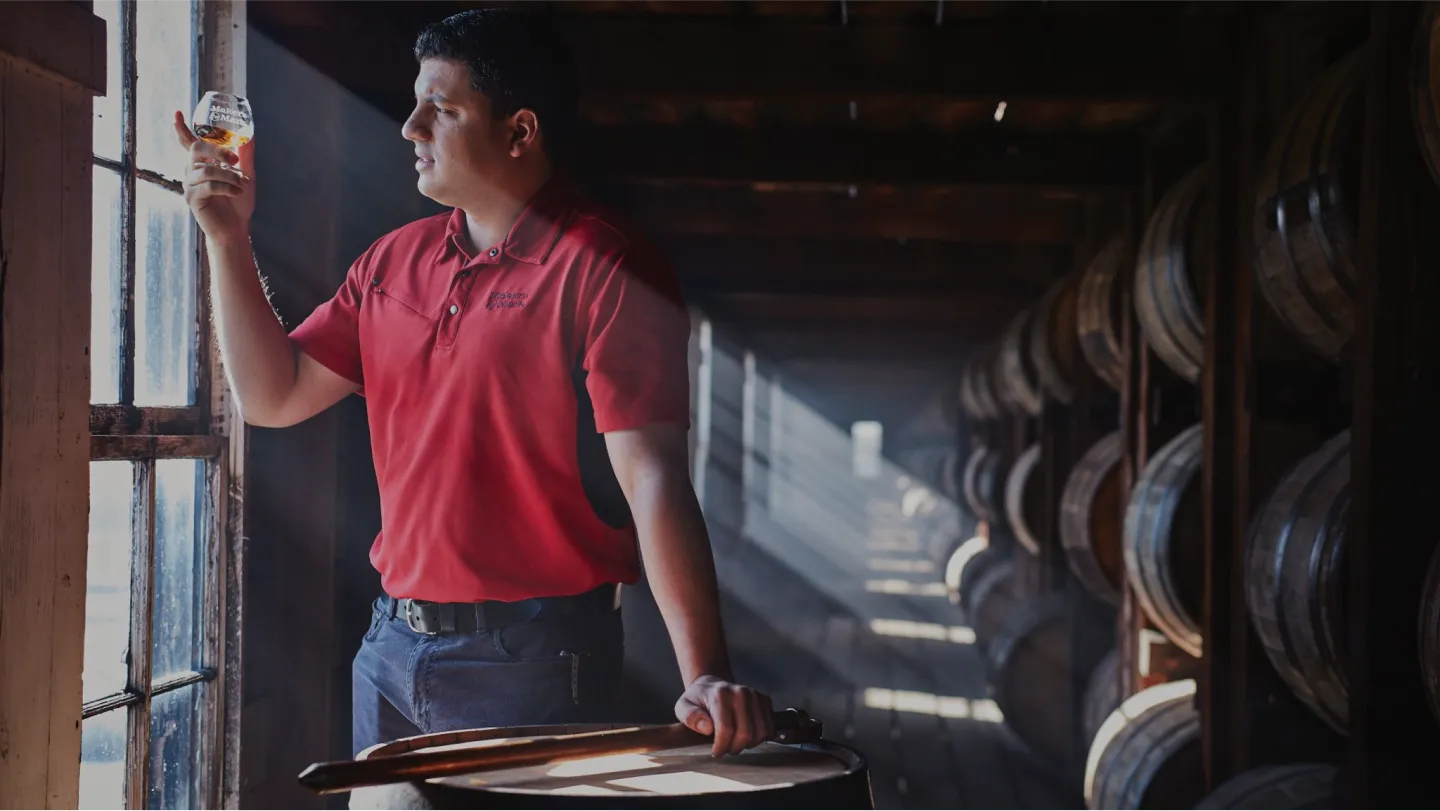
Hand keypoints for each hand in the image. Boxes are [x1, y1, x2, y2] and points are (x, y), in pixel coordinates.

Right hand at [172, 110, 254, 242]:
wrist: (236, 227)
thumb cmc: (238, 202)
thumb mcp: (245, 174)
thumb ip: (245, 155)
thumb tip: (249, 134)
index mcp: (202, 163)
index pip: (188, 143)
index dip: (181, 128)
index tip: (177, 112)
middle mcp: (192, 171)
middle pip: (196, 148)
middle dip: (218, 150)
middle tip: (235, 160)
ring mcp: (190, 184)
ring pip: (207, 170)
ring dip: (229, 175)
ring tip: (242, 184)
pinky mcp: (192, 198)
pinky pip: (208, 186)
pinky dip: (227, 187)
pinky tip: (237, 192)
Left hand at [674, 675, 774, 756]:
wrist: (712, 685)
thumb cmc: (697, 699)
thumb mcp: (683, 706)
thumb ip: (690, 716)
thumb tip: (707, 727)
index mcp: (720, 695)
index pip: (726, 730)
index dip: (721, 747)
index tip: (716, 751)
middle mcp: (741, 693)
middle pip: (745, 734)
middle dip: (734, 748)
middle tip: (726, 747)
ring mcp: (755, 695)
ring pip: (760, 733)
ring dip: (748, 744)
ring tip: (736, 741)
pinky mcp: (764, 700)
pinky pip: (769, 727)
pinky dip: (760, 737)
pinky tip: (747, 734)